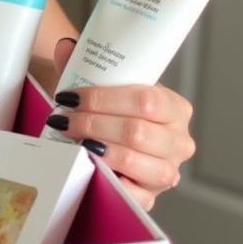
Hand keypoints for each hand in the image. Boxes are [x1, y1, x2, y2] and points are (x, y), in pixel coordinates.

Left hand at [47, 37, 195, 210]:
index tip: (71, 97)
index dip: (103, 99)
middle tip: (64, 119)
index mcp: (175, 108)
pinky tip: (88, 166)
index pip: (146, 100)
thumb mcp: (99, 84)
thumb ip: (83, 64)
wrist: (106, 137)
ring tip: (71, 139)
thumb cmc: (107, 109)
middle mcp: (178, 140)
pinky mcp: (150, 196)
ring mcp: (167, 171)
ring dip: (96, 148)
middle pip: (136, 131)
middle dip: (92, 123)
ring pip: (134, 160)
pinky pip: (132, 194)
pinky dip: (107, 179)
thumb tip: (66, 47)